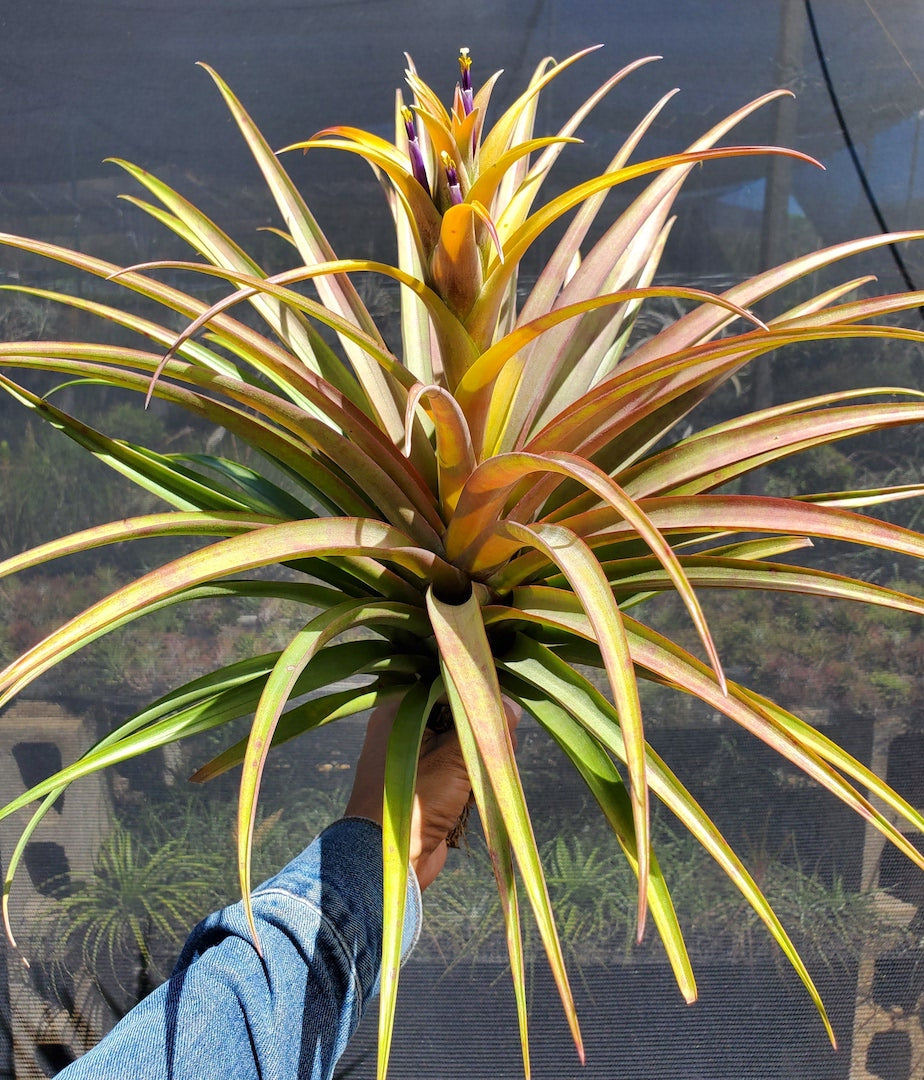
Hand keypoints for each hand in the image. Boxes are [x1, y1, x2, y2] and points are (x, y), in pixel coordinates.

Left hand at [344, 698, 519, 890]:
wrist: (387, 862)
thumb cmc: (414, 801)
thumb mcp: (453, 758)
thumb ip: (482, 728)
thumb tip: (512, 705)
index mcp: (398, 709)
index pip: (444, 684)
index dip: (475, 692)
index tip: (502, 706)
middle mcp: (402, 727)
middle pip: (454, 712)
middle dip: (482, 725)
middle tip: (505, 738)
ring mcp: (413, 756)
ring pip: (458, 739)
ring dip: (480, 751)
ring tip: (498, 763)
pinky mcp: (424, 782)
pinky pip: (455, 765)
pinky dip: (471, 772)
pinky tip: (485, 783)